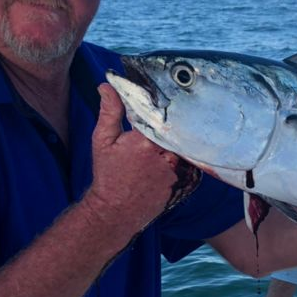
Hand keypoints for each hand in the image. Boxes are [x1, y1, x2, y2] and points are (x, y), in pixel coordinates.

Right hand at [85, 84, 183, 238]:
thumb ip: (109, 111)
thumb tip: (108, 85)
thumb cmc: (108, 175)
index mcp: (146, 140)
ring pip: (188, 140)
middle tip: (173, 106)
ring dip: (183, 134)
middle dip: (174, 117)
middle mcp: (167, 154)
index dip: (159, 101)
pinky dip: (187, 151)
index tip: (159, 92)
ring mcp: (181, 169)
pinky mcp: (189, 180)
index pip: (160, 110)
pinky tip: (180, 149)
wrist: (117, 211)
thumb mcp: (103, 140)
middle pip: (179, 125)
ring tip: (180, 125)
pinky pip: (193, 157)